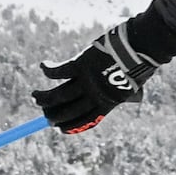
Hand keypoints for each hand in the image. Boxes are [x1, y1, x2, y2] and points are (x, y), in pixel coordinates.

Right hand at [35, 17, 175, 133]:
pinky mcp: (80, 64)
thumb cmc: (137, 65)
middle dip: (52, 114)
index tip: (57, 127)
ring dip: (43, 97)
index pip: (84, 120)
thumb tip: (115, 98)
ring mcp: (86, 80)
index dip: (69, 125)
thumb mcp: (130, 86)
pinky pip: (58, 71)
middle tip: (44, 113)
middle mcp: (94, 95)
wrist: (140, 47)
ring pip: (58, 94)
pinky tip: (43, 65)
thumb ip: (118, 93)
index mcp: (107, 104)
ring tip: (34, 96)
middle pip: (67, 110)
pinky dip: (48, 69)